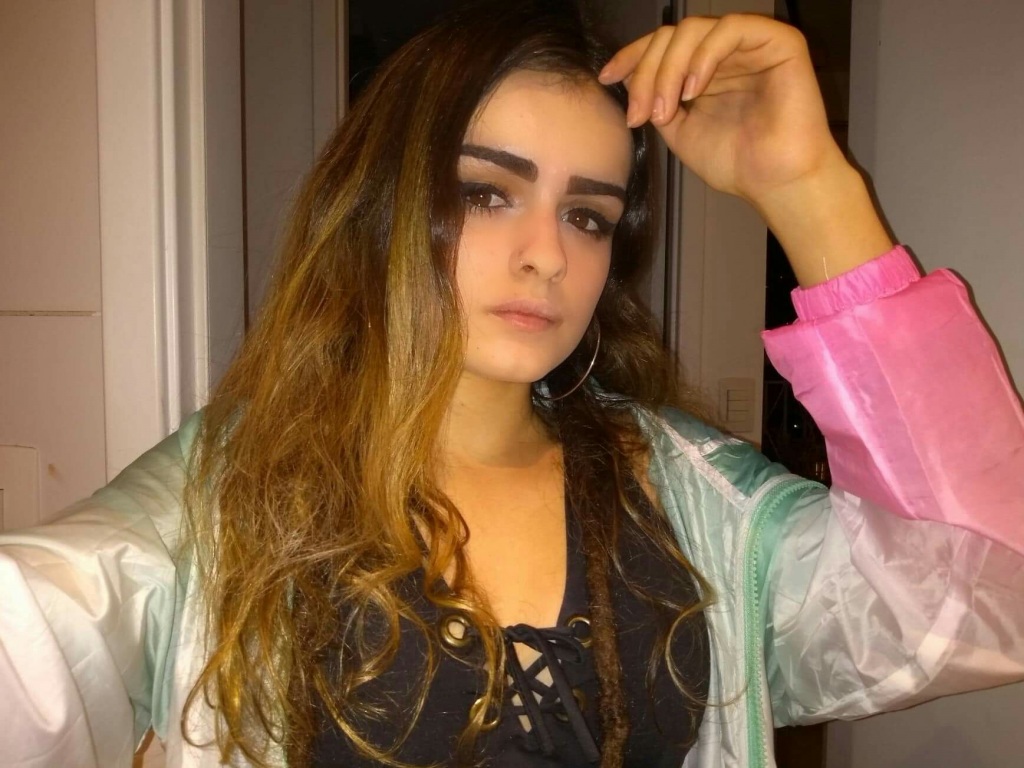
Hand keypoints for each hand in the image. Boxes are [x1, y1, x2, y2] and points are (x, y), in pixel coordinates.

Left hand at [600, 14, 893, 286]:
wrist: (775, 183)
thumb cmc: (735, 163)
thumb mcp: (679, 130)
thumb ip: (657, 99)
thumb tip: (628, 76)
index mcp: (705, 69)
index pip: (663, 46)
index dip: (632, 56)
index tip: (607, 78)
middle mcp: (727, 52)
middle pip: (672, 36)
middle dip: (647, 73)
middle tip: (641, 114)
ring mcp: (751, 44)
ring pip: (695, 30)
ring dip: (669, 69)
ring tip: (666, 110)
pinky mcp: (779, 41)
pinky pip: (730, 29)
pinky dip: (703, 56)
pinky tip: (693, 90)